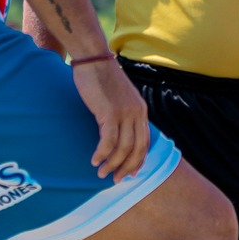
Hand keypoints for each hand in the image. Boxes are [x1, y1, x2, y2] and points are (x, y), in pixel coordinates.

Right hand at [70, 55, 150, 179]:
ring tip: (101, 173)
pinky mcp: (109, 112)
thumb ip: (123, 114)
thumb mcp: (119, 98)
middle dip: (127, 168)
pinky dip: (102, 153)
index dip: (139, 160)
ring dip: (112, 164)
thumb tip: (118, 132)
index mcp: (141, 110)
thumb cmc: (102, 78)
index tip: (131, 173)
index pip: (145, 142)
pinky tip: (94, 160)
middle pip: (137, 149)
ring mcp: (124, 113)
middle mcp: (137, 113)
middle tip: (116, 180)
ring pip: (122, 148)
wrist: (94, 59)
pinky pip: (108, 141)